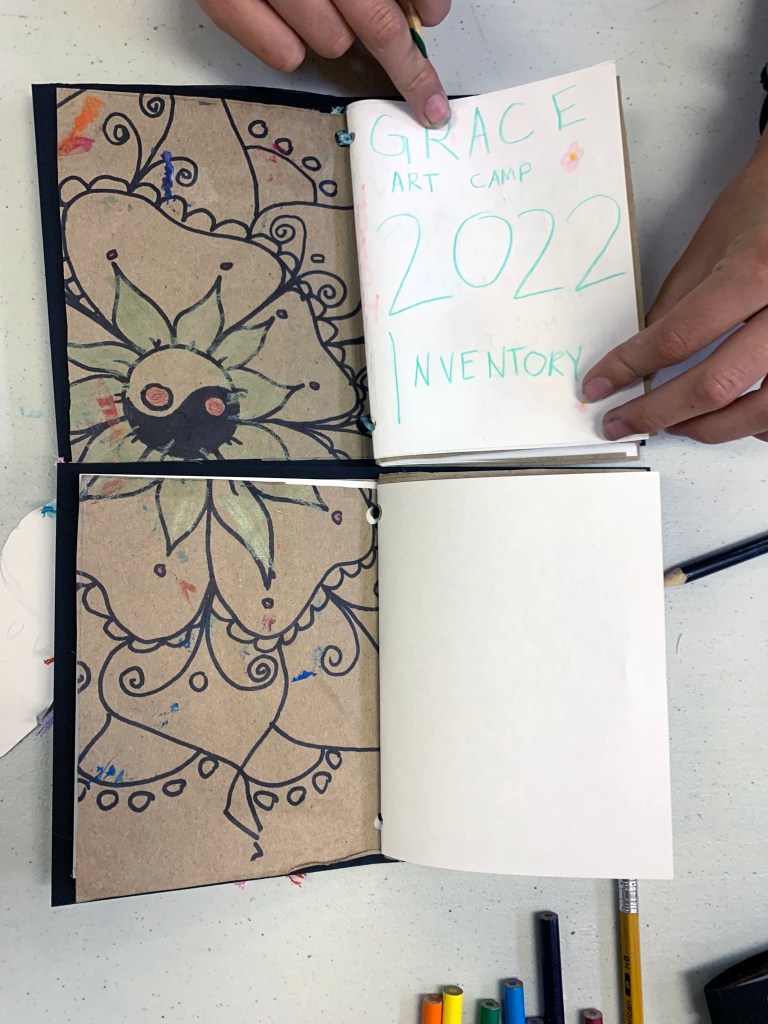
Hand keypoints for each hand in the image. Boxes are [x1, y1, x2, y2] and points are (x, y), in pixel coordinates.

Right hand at [197, 0, 451, 126]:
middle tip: (426, 96)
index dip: (427, 0)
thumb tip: (419, 3)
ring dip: (338, 35)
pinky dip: (292, 49)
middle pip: (377, 23)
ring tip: (321, 10)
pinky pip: (283, 55)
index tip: (434, 16)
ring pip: (333, 42)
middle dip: (407, 64)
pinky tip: (290, 29)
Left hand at [582, 132, 767, 443]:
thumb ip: (676, 305)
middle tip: (624, 422)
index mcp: (751, 273)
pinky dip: (756, 425)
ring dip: (709, 428)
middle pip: (716, 385)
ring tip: (675, 425)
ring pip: (760, 412)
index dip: (629, 368)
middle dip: (659, 413)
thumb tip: (641, 357)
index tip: (598, 385)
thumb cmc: (764, 206)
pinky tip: (731, 420)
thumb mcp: (710, 247)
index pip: (677, 338)